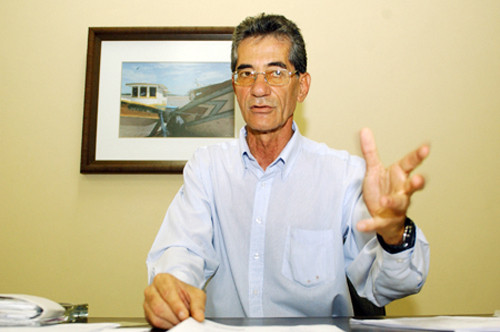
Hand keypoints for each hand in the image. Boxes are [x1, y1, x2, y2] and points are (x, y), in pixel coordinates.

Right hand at [143, 273, 205, 328]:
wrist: (180, 297)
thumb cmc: (185, 294)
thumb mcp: (196, 295)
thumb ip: (198, 305)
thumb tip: (199, 316)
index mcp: (163, 279)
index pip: (167, 292)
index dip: (176, 305)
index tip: (185, 315)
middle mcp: (152, 289)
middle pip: (159, 305)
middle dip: (174, 316)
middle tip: (184, 320)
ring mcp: (147, 301)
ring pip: (155, 315)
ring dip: (170, 321)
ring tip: (180, 321)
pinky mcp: (146, 313)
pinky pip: (154, 321)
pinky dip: (165, 325)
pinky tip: (174, 323)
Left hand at [357, 128, 429, 243]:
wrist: (385, 218)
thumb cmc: (382, 190)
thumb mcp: (374, 170)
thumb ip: (370, 152)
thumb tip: (364, 130)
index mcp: (399, 176)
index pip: (410, 164)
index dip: (418, 156)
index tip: (426, 148)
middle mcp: (402, 191)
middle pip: (412, 186)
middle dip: (417, 183)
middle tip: (417, 179)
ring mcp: (395, 207)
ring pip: (399, 203)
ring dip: (392, 201)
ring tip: (383, 200)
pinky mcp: (384, 221)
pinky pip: (377, 223)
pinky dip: (369, 224)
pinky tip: (360, 225)